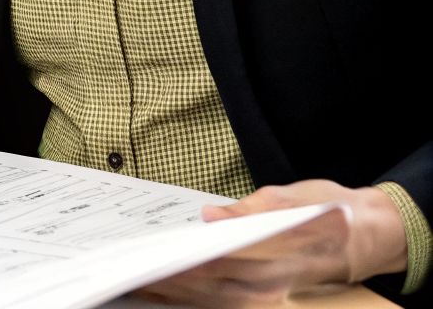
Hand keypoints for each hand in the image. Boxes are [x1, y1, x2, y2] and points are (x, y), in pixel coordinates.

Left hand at [137, 180, 409, 306]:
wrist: (368, 235)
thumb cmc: (330, 210)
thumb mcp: (295, 198)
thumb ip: (252, 209)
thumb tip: (211, 216)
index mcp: (281, 256)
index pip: (222, 265)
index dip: (185, 267)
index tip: (152, 262)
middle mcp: (275, 283)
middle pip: (211, 288)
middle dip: (169, 284)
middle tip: (128, 275)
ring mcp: (271, 294)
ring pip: (215, 300)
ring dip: (175, 295)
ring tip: (136, 285)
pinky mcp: (266, 296)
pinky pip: (224, 302)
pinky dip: (193, 298)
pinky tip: (164, 292)